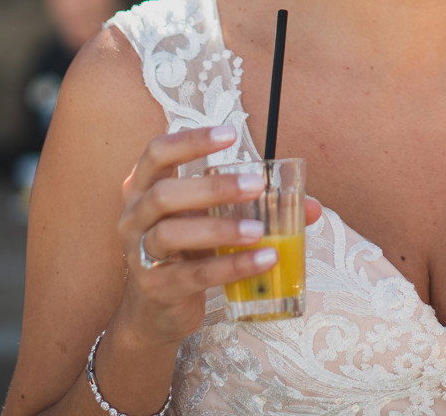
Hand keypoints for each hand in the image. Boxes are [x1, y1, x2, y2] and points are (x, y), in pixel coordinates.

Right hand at [113, 126, 321, 344]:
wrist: (155, 309)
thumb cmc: (186, 250)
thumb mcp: (207, 220)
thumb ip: (250, 206)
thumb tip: (311, 207)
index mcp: (143, 188)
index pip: (157, 153)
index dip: (190, 141)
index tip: (230, 134)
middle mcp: (134, 217)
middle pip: (164, 194)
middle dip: (213, 188)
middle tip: (256, 185)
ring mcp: (140, 254)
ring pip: (172, 234)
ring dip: (220, 229)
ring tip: (259, 229)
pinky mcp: (156, 288)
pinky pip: (194, 274)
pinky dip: (232, 266)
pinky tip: (264, 260)